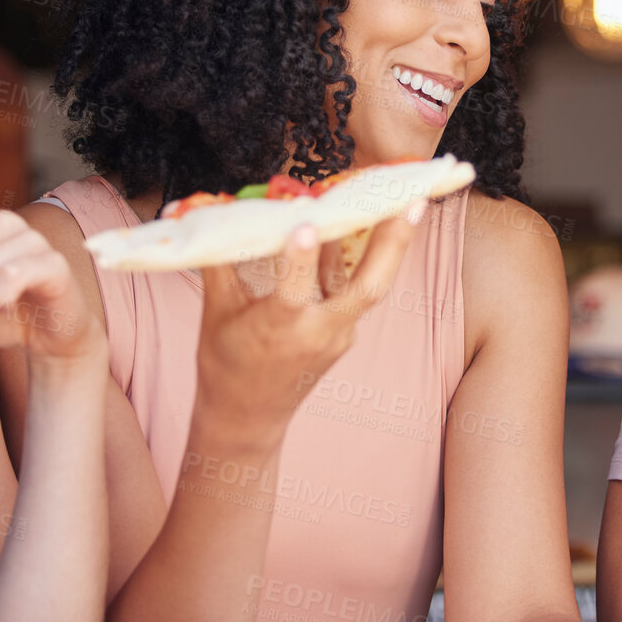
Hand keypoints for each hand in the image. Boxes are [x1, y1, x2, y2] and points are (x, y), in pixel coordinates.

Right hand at [194, 204, 422, 428]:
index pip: (293, 292)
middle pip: (368, 289)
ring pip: (371, 287)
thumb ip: (218, 263)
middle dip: (393, 244)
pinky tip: (358, 221)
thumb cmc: (225, 365)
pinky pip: (353, 290)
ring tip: (410, 203)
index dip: (301, 259)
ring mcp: (337, 335)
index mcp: (277, 330)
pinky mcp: (343, 333)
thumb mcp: (215, 313)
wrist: (247, 419)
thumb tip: (208, 213)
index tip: (306, 222)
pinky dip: (355, 257)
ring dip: (391, 246)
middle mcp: (316, 333)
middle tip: (413, 201)